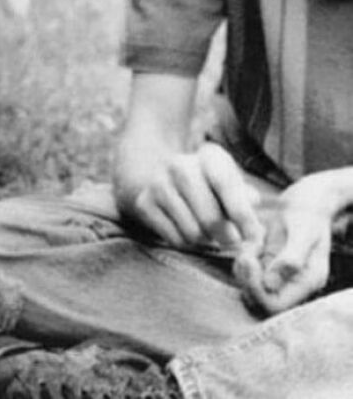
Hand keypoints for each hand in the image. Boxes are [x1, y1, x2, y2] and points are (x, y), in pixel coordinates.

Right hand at [132, 142, 264, 248]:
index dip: (243, 215)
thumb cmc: (205, 184)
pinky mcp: (143, 203)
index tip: (255, 238)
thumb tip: (253, 212)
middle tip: (230, 239)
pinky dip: (185, 242)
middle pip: (211, 219)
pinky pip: (175, 239)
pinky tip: (185, 229)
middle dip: (225, 236)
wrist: (155, 175)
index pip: (226, 185)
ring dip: (204, 240)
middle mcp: (180, 166)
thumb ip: (244, 197)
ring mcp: (159, 184)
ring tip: (204, 230)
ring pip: (193, 233)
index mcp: (208, 156)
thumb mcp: (227, 181)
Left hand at [234, 177, 335, 314]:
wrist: (307, 198)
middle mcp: (293, 284)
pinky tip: (251, 242)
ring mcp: (280, 275)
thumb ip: (290, 259)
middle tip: (246, 252)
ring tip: (250, 244)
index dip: (256, 289)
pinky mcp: (269, 264)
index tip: (249, 260)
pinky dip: (244, 258)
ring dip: (243, 268)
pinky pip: (248, 272)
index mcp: (307, 281)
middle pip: (260, 300)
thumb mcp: (303, 232)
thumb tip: (270, 284)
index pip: (275, 305)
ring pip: (251, 287)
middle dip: (246, 278)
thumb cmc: (308, 212)